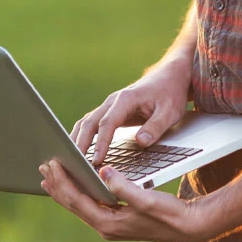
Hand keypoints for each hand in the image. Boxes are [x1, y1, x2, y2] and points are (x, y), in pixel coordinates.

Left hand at [38, 158, 222, 241]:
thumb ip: (123, 187)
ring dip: (64, 188)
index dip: (62, 181)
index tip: (52, 163)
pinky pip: (89, 204)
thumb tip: (102, 172)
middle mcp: (105, 227)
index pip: (77, 200)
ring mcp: (110, 224)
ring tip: (50, 174)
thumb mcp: (147, 198)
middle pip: (73, 203)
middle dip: (57, 184)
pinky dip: (78, 191)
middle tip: (43, 165)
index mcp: (109, 224)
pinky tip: (75, 182)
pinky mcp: (116, 219)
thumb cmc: (171, 213)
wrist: (189, 226)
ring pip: (79, 204)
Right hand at [69, 62, 190, 165]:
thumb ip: (155, 127)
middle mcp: (113, 101)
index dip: (101, 143)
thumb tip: (140, 142)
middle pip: (89, 122)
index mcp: (125, 99)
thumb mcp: (170, 112)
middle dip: (80, 143)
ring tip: (71, 160)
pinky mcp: (110, 112)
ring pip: (86, 122)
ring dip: (77, 140)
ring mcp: (109, 106)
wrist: (169, 77)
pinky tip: (79, 150)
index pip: (107, 123)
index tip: (97, 160)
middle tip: (76, 164)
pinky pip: (92, 124)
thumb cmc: (170, 94)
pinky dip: (83, 136)